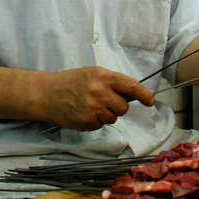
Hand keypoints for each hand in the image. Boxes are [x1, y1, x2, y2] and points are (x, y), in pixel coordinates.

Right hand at [39, 66, 154, 130]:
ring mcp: (92, 108)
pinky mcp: (86, 122)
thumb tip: (133, 93)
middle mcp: (99, 92)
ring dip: (107, 114)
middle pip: (124, 107)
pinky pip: (101, 125)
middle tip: (105, 100)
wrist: (47, 94)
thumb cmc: (73, 81)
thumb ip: (113, 81)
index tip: (150, 101)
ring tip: (92, 105)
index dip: (144, 95)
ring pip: (113, 117)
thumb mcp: (94, 73)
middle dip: (118, 106)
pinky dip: (95, 121)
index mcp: (104, 77)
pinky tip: (84, 112)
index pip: (132, 86)